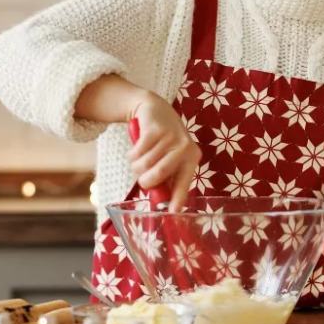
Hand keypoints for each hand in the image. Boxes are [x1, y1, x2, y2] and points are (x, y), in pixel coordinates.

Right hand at [128, 93, 200, 209]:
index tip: (172, 214)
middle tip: (143, 178)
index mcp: (191, 158)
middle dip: (145, 181)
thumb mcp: (171, 158)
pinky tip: (137, 149)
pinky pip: (136, 153)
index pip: (184, 184)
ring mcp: (170, 137)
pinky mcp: (154, 129)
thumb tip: (164, 207)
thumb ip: (168, 180)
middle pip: (159, 175)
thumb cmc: (163, 141)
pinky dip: (132, 155)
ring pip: (144, 164)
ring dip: (136, 166)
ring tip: (140, 159)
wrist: (155, 109)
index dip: (177, 200)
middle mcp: (184, 147)